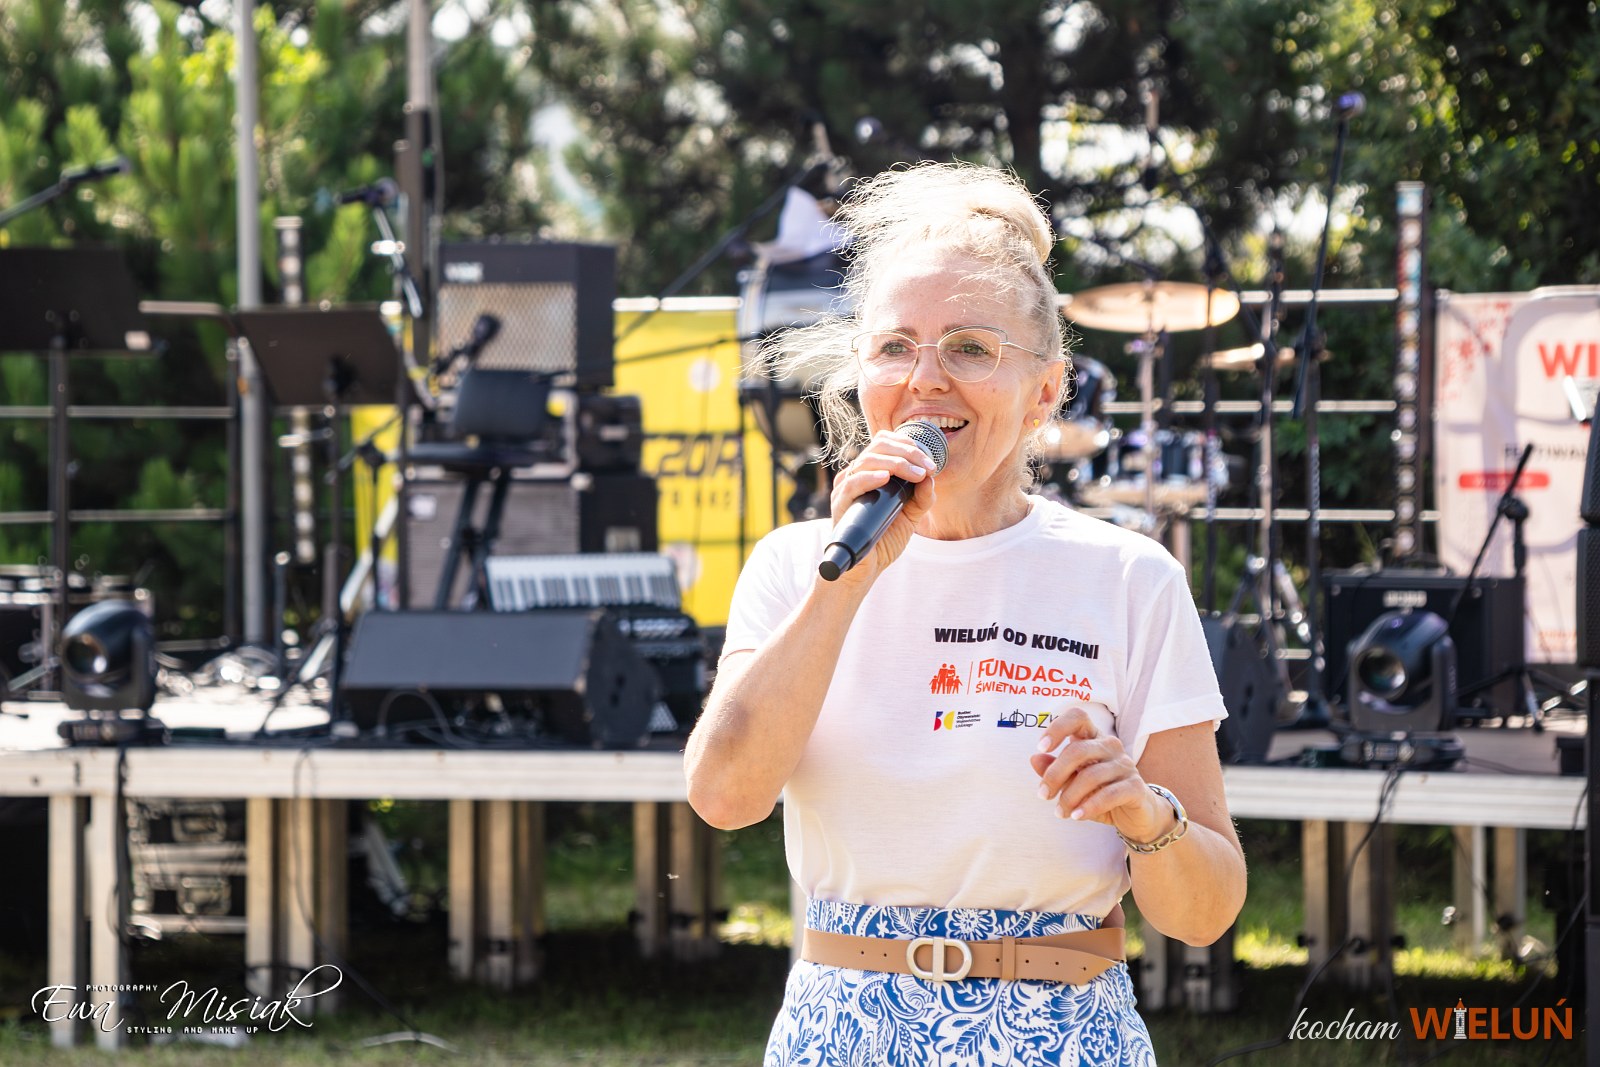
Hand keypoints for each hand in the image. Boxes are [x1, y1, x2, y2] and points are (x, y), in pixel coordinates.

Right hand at [825, 428, 935, 581]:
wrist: (865, 569)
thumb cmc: (883, 540)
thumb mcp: (910, 516)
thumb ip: (921, 498)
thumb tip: (930, 478)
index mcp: (870, 473)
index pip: (885, 443)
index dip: (908, 444)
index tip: (930, 461)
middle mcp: (856, 475)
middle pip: (879, 447)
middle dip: (908, 452)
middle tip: (928, 467)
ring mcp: (846, 488)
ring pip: (867, 460)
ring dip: (896, 463)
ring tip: (917, 474)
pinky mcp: (840, 505)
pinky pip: (851, 484)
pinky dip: (869, 478)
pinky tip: (886, 478)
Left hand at [1029, 708, 1173, 844]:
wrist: (1135, 814)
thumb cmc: (1098, 792)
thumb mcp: (1072, 782)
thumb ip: (1054, 769)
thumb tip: (1034, 758)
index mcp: (1093, 738)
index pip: (1077, 717)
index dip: (1057, 728)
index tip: (1040, 747)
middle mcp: (1111, 746)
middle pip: (1078, 751)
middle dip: (1055, 775)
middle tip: (1043, 795)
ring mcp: (1125, 765)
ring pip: (1091, 775)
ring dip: (1069, 796)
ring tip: (1059, 812)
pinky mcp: (1135, 787)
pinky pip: (1109, 794)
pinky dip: (1089, 806)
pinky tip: (1076, 816)